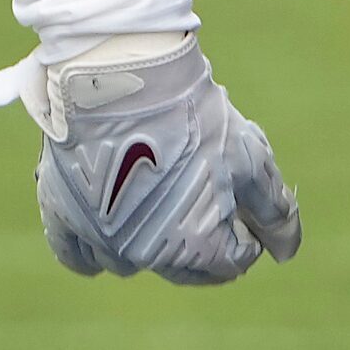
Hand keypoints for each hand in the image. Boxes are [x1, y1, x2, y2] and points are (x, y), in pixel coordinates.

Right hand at [0, 33, 300, 283]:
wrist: (122, 82)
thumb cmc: (193, 119)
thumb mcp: (250, 160)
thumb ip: (273, 212)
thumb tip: (286, 251)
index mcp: (192, 248)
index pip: (231, 263)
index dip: (246, 235)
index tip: (243, 202)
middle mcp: (142, 256)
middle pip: (183, 267)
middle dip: (202, 240)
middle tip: (207, 195)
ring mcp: (98, 241)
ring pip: (131, 260)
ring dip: (150, 239)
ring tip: (161, 192)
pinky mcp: (63, 219)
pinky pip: (80, 254)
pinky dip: (97, 244)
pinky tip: (114, 222)